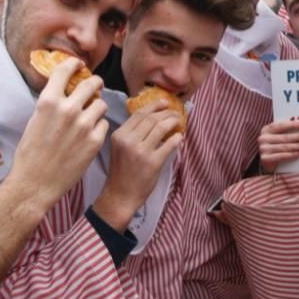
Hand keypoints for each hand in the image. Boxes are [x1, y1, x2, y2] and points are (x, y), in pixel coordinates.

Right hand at [5, 56, 108, 211]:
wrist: (35, 183)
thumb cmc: (30, 154)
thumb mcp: (35, 121)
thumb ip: (52, 104)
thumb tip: (65, 91)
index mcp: (48, 101)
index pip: (65, 70)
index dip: (74, 64)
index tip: (78, 64)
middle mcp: (68, 109)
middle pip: (92, 83)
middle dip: (95, 83)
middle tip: (95, 86)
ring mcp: (84, 125)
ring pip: (101, 104)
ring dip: (97, 107)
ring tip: (91, 116)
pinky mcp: (95, 140)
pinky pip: (104, 124)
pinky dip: (99, 127)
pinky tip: (89, 135)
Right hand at [93, 100, 183, 231]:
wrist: (120, 195)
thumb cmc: (121, 171)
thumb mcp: (119, 148)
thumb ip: (131, 133)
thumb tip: (152, 117)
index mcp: (119, 135)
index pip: (139, 114)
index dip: (154, 106)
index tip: (165, 102)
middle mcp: (129, 141)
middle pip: (152, 118)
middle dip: (167, 112)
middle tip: (175, 113)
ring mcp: (141, 152)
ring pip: (161, 128)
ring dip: (173, 122)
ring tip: (178, 122)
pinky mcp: (153, 162)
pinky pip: (169, 144)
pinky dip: (176, 138)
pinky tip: (179, 137)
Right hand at [258, 119, 298, 171]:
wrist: (266, 163)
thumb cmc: (275, 147)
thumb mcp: (277, 137)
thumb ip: (286, 132)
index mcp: (266, 130)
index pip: (281, 125)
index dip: (293, 124)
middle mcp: (263, 138)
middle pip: (285, 137)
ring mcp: (263, 149)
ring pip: (285, 147)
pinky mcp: (266, 159)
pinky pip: (283, 156)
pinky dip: (294, 154)